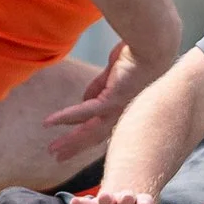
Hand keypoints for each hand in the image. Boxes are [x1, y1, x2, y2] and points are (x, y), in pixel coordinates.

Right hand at [40, 42, 170, 160]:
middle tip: (57, 157)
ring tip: (52, 149)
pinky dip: (65, 117)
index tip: (71, 146)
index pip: (101, 128)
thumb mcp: (114, 73)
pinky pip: (85, 111)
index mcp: (122, 108)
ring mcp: (118, 108)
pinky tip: (49, 122)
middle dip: (75, 147)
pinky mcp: (112, 99)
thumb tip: (85, 99)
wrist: (153, 47)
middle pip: (94, 136)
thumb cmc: (138, 55)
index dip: (85, 138)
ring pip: (89, 131)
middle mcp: (122, 114)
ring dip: (69, 141)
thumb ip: (100, 86)